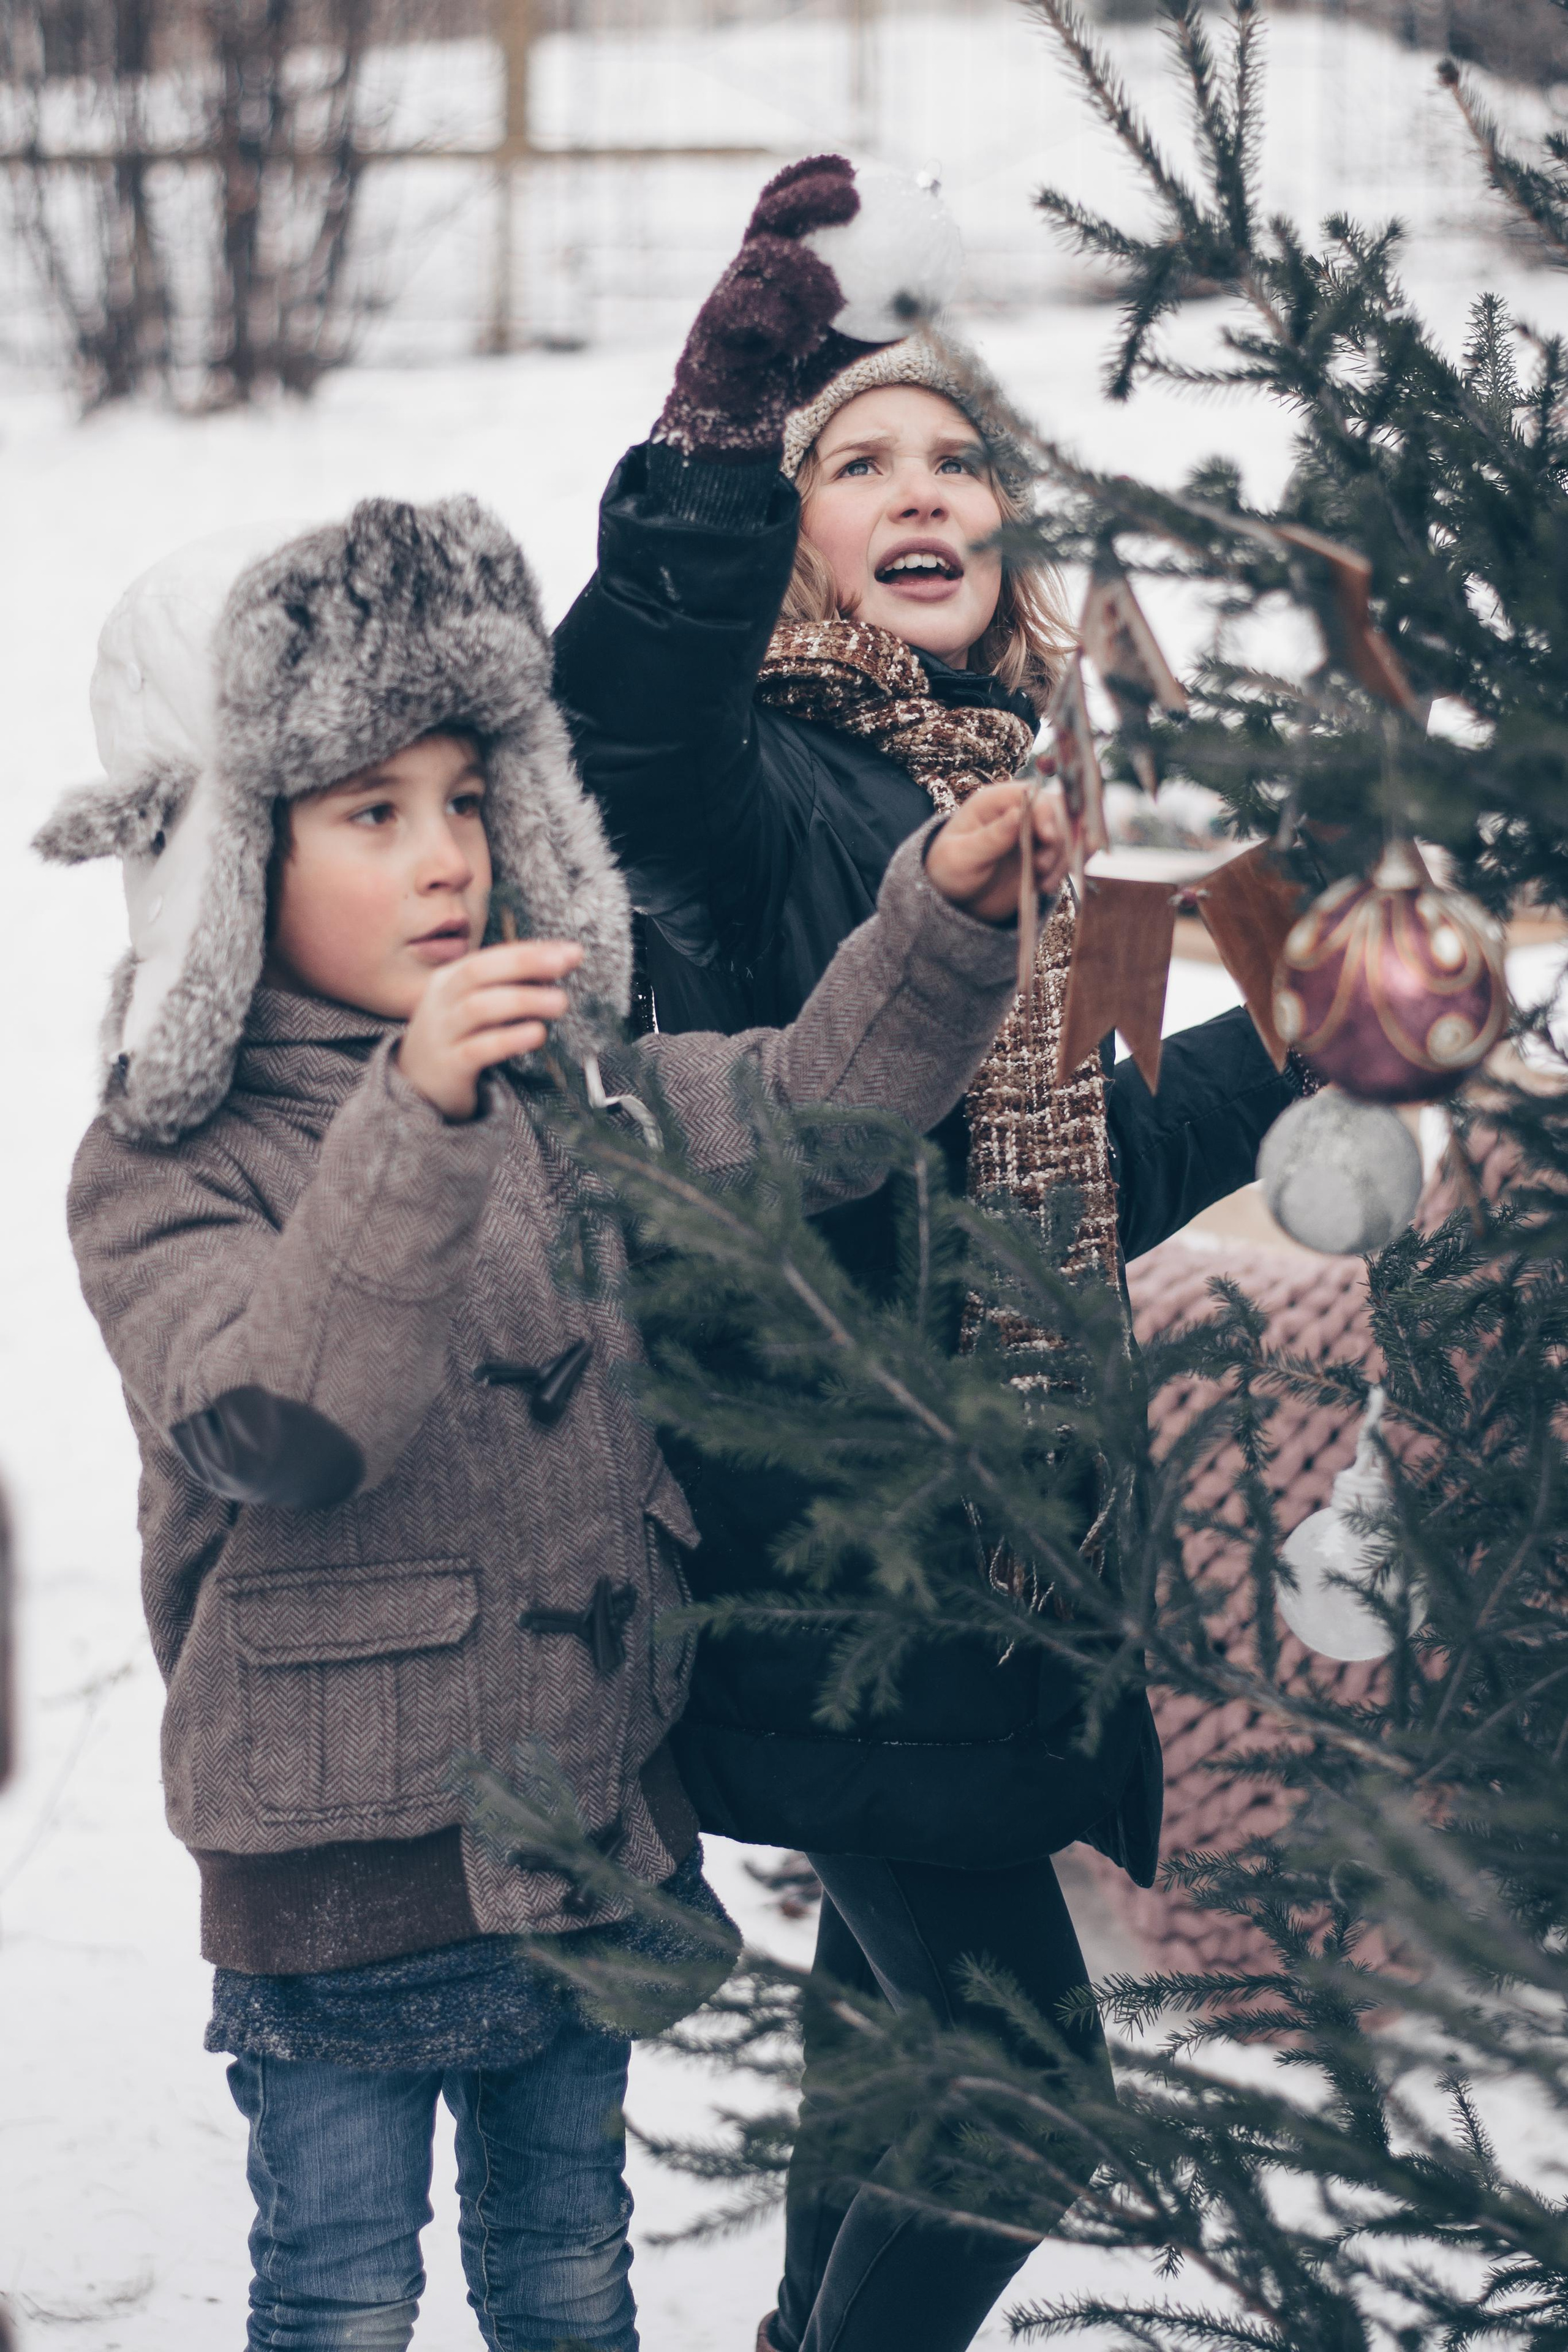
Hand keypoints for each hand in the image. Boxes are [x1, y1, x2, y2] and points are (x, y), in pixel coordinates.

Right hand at [397, 939, 582, 1120]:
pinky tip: (536, 1033)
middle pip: (478, 972)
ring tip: (560, 1002)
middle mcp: (441, 1001)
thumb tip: (560, 963)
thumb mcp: (475, 1005)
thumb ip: (510, 986)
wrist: (416, 1086)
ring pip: (478, 1008)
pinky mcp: (448, 1066)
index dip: (529, 951)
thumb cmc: (457, 1038)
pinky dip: (509, 1038)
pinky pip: (478, 1048)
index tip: (570, 951)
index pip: (491, 956)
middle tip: (564, 964)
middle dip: (523, 963)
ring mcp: (441, 1033)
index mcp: (449, 979)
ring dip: (523, 1000)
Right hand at [656, 155, 861, 461]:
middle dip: (810, 198)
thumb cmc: (796, 378)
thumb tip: (929, 292)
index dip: (815, 176)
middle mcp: (748, 267)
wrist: (743, 425)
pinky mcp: (714, 329)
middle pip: (773, 212)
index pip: (789, 201)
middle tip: (852, 201)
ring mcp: (728, 294)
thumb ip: (876, 315)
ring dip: (804, 271)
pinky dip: (779, 319)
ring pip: (763, 258)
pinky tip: (799, 340)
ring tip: (831, 299)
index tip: (853, 170)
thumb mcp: (846, 341)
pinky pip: (748, 308)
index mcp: (775, 257)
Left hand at [924, 781, 1071, 925]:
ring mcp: (1035, 831)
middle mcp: (1020, 811)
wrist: (956, 898)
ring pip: (1070, 834)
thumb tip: (1018, 813)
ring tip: (1042, 884)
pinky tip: (1046, 886)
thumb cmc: (950, 870)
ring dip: (1063, 858)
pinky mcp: (1045, 852)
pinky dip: (1066, 868)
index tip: (1047, 838)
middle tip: (1041, 868)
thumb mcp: (962, 856)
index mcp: (995, 801)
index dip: (1046, 813)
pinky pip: (1069, 853)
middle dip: (1059, 839)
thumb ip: (991, 837)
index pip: (1033, 795)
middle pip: (1059, 811)